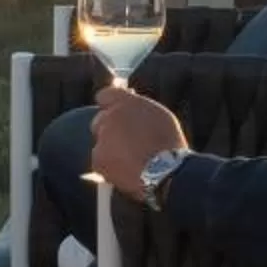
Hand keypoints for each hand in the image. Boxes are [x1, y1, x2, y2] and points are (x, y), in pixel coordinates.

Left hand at [87, 84, 188, 201]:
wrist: (167, 171)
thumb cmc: (169, 144)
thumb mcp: (158, 115)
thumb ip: (138, 108)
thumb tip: (128, 105)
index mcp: (126, 102)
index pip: (105, 95)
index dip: (109, 105)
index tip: (114, 113)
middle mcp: (110, 116)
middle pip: (100, 120)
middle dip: (109, 130)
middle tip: (125, 142)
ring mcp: (102, 137)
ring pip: (100, 142)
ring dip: (109, 149)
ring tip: (130, 160)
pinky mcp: (98, 158)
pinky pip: (99, 161)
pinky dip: (109, 166)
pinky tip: (125, 170)